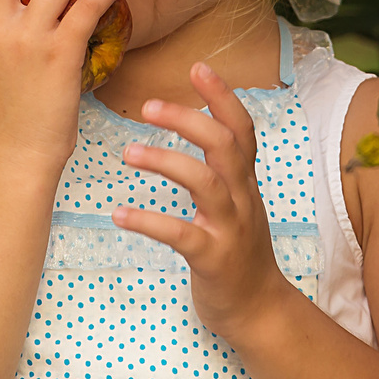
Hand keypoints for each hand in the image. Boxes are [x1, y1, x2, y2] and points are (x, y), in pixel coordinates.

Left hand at [114, 64, 301, 343]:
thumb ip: (217, 168)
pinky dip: (149, 221)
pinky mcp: (214, 259)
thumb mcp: (235, 203)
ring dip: (166, 162)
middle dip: (189, 120)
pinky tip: (119, 215)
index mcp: (244, 182)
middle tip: (148, 106)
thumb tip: (188, 125)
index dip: (222, 97)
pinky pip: (181, 235)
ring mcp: (231, 229)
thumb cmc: (237, 250)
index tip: (197, 67)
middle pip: (224, 146)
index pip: (241, 129)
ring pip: (205, 184)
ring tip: (128, 153)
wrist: (259, 310)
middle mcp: (242, 199)